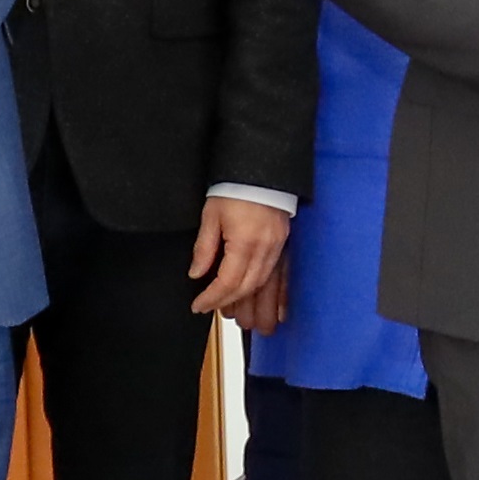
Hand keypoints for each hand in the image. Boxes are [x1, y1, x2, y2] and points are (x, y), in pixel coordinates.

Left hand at [184, 196, 290, 328]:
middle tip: (210, 309)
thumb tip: (196, 273)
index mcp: (244, 242)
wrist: (262, 170)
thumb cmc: (235, 188)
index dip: (212, 298)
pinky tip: (253, 294)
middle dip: (227, 302)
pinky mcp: (282, 243)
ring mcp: (276, 246)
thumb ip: (204, 248)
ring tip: (229, 306)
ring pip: (261, 283)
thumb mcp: (211, 216)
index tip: (198, 305)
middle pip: (246, 287)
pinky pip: (273, 274)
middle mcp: (264, 248)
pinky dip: (261, 287)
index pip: (227, 282)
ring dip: (245, 299)